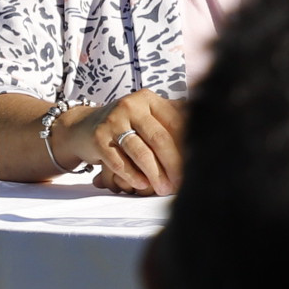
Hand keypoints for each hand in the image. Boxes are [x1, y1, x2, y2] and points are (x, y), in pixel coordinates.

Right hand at [60, 91, 186, 195]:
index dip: (187, 146)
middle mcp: (131, 106)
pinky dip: (132, 175)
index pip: (175, 123)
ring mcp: (112, 120)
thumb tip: (206, 135)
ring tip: (164, 189)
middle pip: (160, 138)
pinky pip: (119, 161)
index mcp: (149, 99)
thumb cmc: (126, 125)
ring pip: (140, 152)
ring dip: (154, 174)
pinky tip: (142, 185)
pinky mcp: (98, 138)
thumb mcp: (147, 116)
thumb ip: (171, 122)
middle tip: (181, 182)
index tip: (196, 164)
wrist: (82, 126)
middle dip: (173, 164)